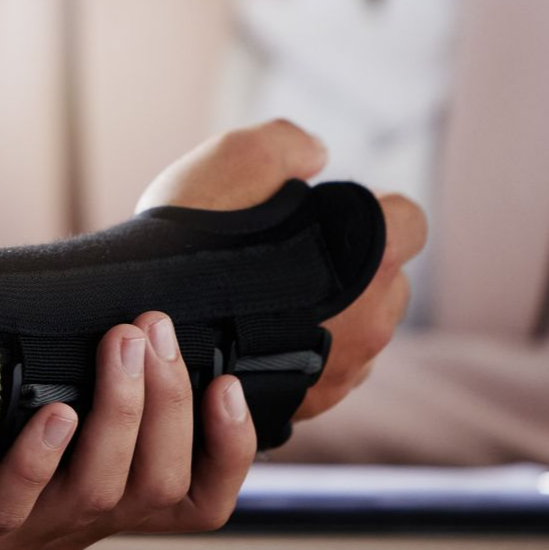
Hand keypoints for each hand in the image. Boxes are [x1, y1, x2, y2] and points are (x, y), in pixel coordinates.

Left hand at [0, 311, 256, 549]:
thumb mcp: (60, 401)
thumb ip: (108, 368)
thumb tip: (156, 302)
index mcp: (114, 497)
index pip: (201, 498)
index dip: (229, 451)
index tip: (227, 383)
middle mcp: (79, 524)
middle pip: (156, 486)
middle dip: (168, 402)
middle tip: (153, 328)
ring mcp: (22, 536)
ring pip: (96, 493)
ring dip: (120, 412)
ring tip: (121, 343)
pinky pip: (6, 510)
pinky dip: (36, 462)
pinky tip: (54, 415)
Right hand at [134, 119, 426, 423]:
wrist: (139, 331)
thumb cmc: (189, 245)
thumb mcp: (236, 157)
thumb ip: (289, 143)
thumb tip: (316, 153)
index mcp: (370, 258)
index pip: (409, 220)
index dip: (371, 207)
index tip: (323, 207)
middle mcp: (373, 322)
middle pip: (386, 279)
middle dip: (351, 263)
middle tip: (285, 251)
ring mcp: (344, 373)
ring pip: (359, 330)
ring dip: (330, 311)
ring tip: (262, 296)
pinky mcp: (310, 406)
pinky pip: (325, 370)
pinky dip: (301, 350)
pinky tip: (252, 333)